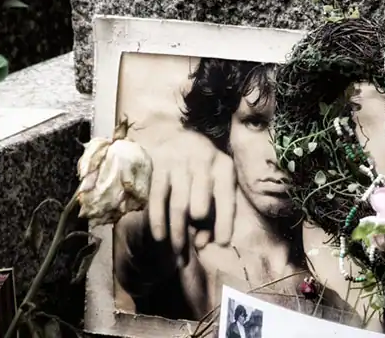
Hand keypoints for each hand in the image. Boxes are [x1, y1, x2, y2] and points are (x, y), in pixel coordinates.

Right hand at [146, 129, 235, 260]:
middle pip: (201, 201)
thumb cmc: (199, 168)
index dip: (225, 221)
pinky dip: (158, 219)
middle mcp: (203, 161)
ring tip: (177, 250)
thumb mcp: (213, 184)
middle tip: (194, 247)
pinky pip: (158, 198)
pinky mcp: (158, 166)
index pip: (226, 196)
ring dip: (177, 230)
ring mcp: (179, 162)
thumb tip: (202, 243)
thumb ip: (212, 214)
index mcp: (223, 166)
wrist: (173, 135)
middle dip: (197, 227)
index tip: (222, 243)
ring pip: (179, 203)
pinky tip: (160, 237)